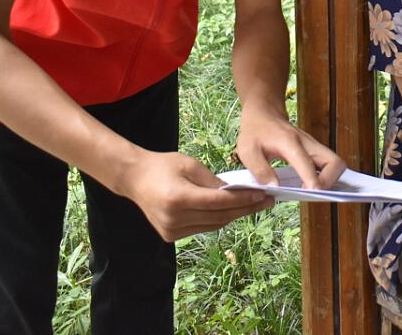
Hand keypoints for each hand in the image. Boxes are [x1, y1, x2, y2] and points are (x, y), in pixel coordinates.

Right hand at [118, 149, 272, 241]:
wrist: (135, 179)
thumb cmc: (163, 166)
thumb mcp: (190, 165)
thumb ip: (213, 181)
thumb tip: (237, 193)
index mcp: (178, 198)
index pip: (219, 203)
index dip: (243, 200)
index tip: (262, 195)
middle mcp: (174, 218)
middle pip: (219, 217)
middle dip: (245, 209)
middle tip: (266, 201)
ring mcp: (171, 230)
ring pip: (213, 226)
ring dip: (234, 216)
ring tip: (254, 206)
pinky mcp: (170, 236)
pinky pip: (202, 228)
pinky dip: (218, 220)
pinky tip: (233, 211)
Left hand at [237, 105, 345, 188]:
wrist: (265, 113)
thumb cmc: (256, 131)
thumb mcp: (247, 151)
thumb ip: (260, 170)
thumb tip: (274, 189)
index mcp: (290, 142)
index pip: (307, 163)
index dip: (313, 181)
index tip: (311, 194)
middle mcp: (308, 143)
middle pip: (335, 162)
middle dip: (330, 182)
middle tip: (313, 194)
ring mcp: (314, 146)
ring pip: (336, 164)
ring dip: (330, 181)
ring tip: (312, 191)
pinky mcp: (315, 151)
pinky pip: (329, 165)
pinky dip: (327, 177)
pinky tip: (312, 185)